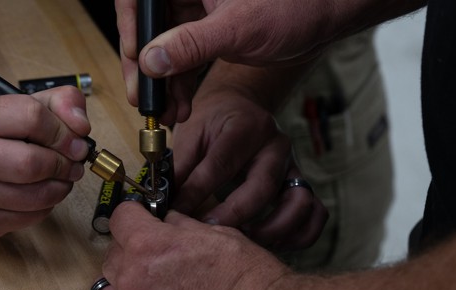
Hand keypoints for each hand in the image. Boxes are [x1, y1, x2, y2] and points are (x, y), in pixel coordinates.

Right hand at [0, 86, 90, 238]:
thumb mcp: (19, 104)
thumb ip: (60, 102)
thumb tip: (81, 126)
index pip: (33, 118)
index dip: (64, 132)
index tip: (75, 141)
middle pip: (33, 164)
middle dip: (64, 165)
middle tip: (72, 165)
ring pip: (35, 197)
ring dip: (59, 189)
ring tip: (60, 179)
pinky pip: (28, 218)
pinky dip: (44, 207)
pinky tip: (39, 195)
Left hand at [98, 202, 291, 289]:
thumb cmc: (251, 282)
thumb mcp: (218, 234)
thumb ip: (181, 226)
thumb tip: (166, 222)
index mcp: (148, 245)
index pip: (120, 218)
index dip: (134, 216)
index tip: (140, 220)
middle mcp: (131, 282)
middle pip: (111, 256)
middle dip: (130, 252)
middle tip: (155, 258)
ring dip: (125, 288)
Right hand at [116, 0, 328, 123]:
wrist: (324, 18)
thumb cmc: (295, 6)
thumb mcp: (238, 28)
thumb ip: (192, 44)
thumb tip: (152, 60)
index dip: (131, 27)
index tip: (136, 58)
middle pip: (147, 26)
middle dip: (145, 67)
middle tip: (143, 97)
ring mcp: (195, 11)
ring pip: (162, 47)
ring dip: (162, 83)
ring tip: (166, 112)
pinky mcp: (206, 32)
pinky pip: (180, 58)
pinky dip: (178, 84)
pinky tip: (180, 106)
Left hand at [172, 80, 326, 250]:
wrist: (242, 105)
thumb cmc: (213, 122)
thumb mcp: (191, 134)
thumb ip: (179, 166)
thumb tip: (163, 201)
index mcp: (246, 128)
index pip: (220, 166)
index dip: (196, 194)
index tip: (175, 216)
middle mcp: (276, 146)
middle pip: (263, 188)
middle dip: (234, 217)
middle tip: (209, 235)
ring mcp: (294, 165)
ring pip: (299, 203)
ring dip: (272, 230)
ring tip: (243, 243)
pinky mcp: (301, 183)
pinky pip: (315, 213)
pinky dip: (299, 234)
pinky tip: (270, 244)